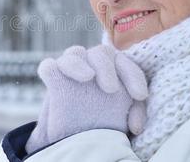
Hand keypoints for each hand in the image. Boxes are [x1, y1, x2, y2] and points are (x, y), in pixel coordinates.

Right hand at [25, 45, 148, 153]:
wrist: (76, 136)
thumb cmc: (103, 122)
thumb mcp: (123, 119)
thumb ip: (132, 114)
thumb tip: (135, 126)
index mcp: (113, 68)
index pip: (125, 64)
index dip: (134, 77)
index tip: (140, 96)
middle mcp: (92, 63)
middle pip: (101, 52)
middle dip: (106, 68)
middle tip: (111, 89)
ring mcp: (71, 68)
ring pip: (74, 53)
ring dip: (80, 64)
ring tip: (87, 77)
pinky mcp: (52, 77)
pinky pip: (49, 67)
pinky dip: (53, 69)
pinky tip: (59, 84)